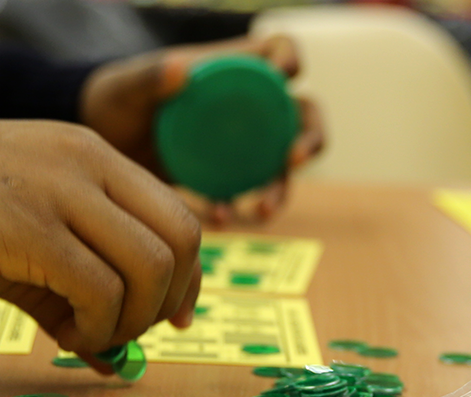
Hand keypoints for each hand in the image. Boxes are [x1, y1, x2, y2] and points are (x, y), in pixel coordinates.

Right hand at [0, 121, 201, 368]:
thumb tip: (118, 360)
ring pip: (151, 264)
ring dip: (134, 318)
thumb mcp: (27, 242)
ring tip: (92, 336)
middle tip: (130, 332)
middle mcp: (84, 161)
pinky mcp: (27, 226)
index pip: (179, 216)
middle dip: (169, 299)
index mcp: (92, 155)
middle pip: (181, 238)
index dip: (190, 275)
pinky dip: (100, 327)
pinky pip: (101, 289)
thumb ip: (78, 287)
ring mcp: (57, 187)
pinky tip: (69, 338)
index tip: (177, 316)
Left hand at [79, 35, 324, 223]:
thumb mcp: (126, 87)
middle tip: (293, 157)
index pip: (280, 51)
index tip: (282, 75)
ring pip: (285, 164)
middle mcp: (254, 107)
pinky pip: (251, 196)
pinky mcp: (235, 179)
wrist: (106, 148)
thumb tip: (181, 69)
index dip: (289, 60)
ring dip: (282, 187)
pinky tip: (218, 217)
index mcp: (237, 70)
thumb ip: (149, 77)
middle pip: (305, 114)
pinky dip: (241, 210)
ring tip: (263, 208)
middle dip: (310, 137)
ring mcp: (250, 146)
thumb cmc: (118, 103)